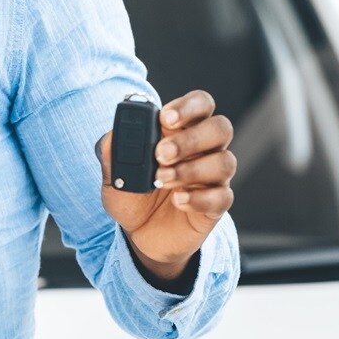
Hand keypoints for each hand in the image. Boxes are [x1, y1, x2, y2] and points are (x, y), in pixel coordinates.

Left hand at [98, 90, 236, 280]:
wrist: (139, 234)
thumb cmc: (132, 195)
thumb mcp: (114, 172)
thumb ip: (114, 150)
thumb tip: (116, 133)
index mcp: (180, 132)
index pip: (201, 104)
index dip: (189, 106)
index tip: (166, 118)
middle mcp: (203, 150)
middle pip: (220, 128)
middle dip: (191, 138)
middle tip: (161, 154)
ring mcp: (212, 178)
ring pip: (224, 161)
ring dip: (191, 169)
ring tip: (162, 180)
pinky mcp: (216, 205)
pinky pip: (223, 196)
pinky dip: (199, 197)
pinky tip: (178, 200)